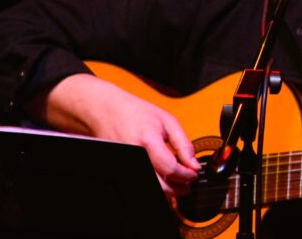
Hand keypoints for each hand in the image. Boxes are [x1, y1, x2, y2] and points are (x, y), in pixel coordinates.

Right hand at [28, 73, 199, 195]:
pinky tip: (161, 178)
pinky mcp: (120, 170)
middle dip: (178, 188)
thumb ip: (183, 144)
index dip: (186, 175)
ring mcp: (125, 165)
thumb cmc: (136, 113)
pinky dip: (154, 184)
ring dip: (167, 189)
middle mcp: (135, 156)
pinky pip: (141, 182)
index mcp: (148, 142)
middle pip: (160, 186)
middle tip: (188, 183)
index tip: (194, 174)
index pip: (171, 169)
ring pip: (150, 188)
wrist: (107, 111)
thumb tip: (194, 165)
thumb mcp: (168, 121)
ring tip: (177, 182)